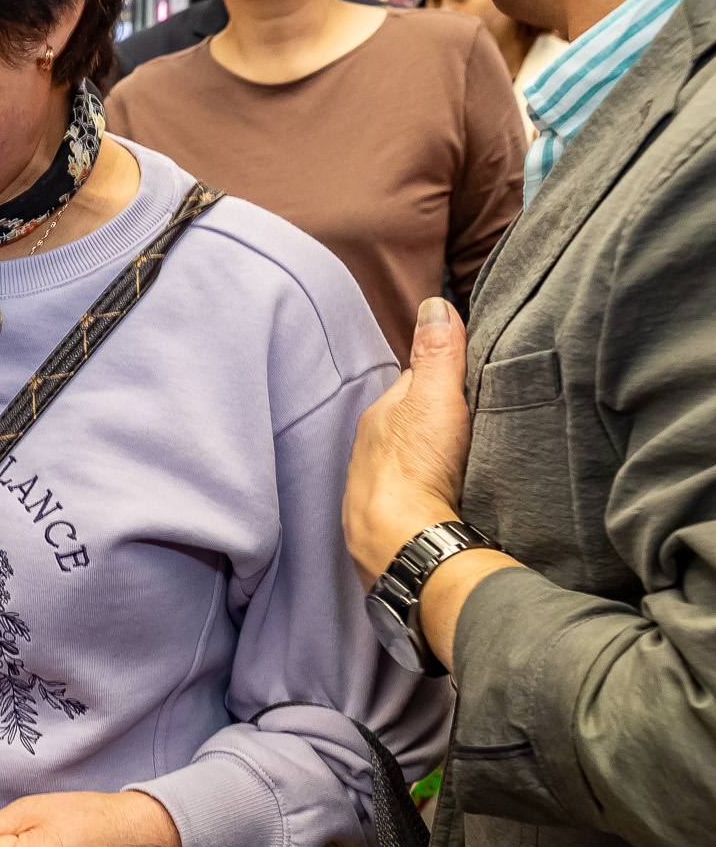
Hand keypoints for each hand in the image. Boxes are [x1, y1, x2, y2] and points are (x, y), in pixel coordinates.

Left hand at [344, 297, 472, 590]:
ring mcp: (376, 485)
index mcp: (381, 414)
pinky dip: (428, 487)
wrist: (403, 542)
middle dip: (439, 418)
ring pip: (411, 457)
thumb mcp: (434, 398)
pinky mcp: (388, 519)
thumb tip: (433, 304)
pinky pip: (412, 492)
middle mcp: (371, 447)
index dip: (447, 376)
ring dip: (433, 455)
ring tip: (465, 457)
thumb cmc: (417, 467)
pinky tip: (446, 493)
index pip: (418, 382)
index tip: (473, 376)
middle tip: (475, 420)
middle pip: (414, 421)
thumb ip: (437, 354)